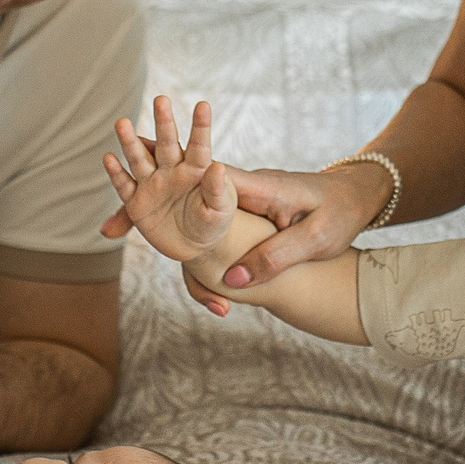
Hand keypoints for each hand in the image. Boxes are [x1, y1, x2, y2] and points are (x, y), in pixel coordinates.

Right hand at [102, 155, 388, 311]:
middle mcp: (237, 187)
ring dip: (152, 215)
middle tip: (108, 226)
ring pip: (185, 209)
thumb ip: (276, 257)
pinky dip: (178, 235)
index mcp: (254, 185)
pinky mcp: (238, 211)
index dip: (163, 188)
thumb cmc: (340, 213)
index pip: (198, 182)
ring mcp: (235, 199)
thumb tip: (233, 281)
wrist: (356, 198)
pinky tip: (157, 246)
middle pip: (180, 192)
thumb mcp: (316, 238)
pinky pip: (201, 222)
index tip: (132, 204)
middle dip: (143, 203)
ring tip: (113, 230)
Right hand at [103, 97, 237, 263]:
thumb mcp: (220, 210)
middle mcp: (172, 170)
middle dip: (164, 123)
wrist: (193, 245)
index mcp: (197, 169)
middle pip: (167, 143)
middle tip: (161, 99)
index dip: (201, 126)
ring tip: (122, 123)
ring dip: (130, 142)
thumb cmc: (212, 222)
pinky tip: (109, 158)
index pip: (199, 145)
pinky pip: (125, 185)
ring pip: (140, 159)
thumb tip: (218, 166)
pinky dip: (116, 173)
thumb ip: (217, 190)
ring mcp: (152, 183)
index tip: (203, 105)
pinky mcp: (136, 202)